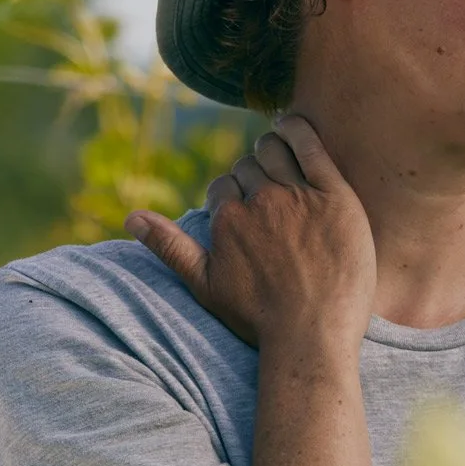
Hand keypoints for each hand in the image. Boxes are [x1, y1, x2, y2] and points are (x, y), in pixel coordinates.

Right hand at [125, 117, 375, 358]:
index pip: (223, 185)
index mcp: (228, 219)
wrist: (313, 336)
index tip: (245, 206)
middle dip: (254, 174)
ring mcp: (298, 196)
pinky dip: (300, 130)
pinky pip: (312, 145)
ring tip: (282, 158)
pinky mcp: (335, 195)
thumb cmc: (259, 319)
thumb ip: (169, 247)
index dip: (233, 194)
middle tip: (269, 189)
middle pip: (250, 166)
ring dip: (273, 149)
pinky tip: (295, 128)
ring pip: (276, 150)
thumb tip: (130, 218)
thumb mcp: (205, 285)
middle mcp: (260, 201)